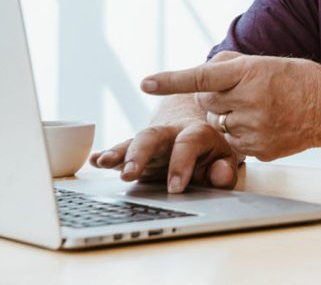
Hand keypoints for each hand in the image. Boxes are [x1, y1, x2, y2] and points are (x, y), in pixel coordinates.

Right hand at [89, 121, 240, 192]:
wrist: (200, 136)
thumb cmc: (212, 153)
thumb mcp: (225, 160)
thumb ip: (224, 170)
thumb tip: (221, 176)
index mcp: (197, 133)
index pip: (188, 143)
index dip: (181, 164)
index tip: (175, 188)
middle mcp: (172, 133)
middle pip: (154, 136)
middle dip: (140, 153)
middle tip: (130, 174)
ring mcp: (153, 141)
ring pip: (134, 141)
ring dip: (119, 153)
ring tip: (104, 163)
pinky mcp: (137, 151)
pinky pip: (120, 150)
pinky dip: (106, 155)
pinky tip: (94, 161)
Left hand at [140, 51, 320, 161]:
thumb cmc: (298, 79)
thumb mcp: (265, 61)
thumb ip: (229, 65)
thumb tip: (201, 73)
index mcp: (250, 74)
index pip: (202, 77)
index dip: (171, 80)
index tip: (145, 83)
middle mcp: (249, 101)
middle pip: (205, 102)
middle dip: (214, 97)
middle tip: (241, 91)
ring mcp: (253, 128)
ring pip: (217, 123)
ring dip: (228, 115)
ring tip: (259, 108)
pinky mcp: (257, 149)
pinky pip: (231, 142)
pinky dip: (240, 132)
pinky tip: (264, 124)